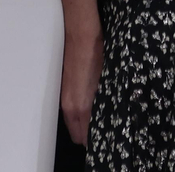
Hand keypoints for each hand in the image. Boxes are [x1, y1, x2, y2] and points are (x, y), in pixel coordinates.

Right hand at [60, 31, 104, 145]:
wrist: (81, 34)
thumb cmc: (96, 54)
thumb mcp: (106, 81)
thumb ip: (104, 103)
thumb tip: (110, 114)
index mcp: (81, 106)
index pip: (84, 136)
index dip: (94, 140)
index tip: (105, 140)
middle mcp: (70, 105)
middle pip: (76, 133)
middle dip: (87, 136)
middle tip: (102, 133)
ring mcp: (65, 96)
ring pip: (72, 122)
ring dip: (82, 125)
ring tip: (97, 121)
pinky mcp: (64, 88)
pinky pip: (70, 110)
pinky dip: (78, 114)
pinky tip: (89, 107)